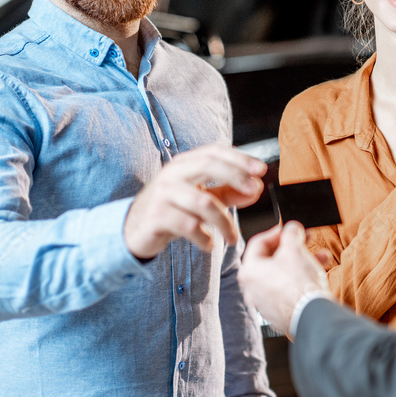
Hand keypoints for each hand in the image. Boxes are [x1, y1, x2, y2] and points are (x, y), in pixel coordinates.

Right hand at [124, 144, 265, 258]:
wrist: (134, 229)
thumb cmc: (172, 209)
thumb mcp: (200, 197)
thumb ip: (228, 192)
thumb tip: (257, 188)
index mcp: (184, 164)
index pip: (214, 151)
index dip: (239, 158)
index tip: (261, 169)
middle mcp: (172, 173)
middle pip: (208, 165)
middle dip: (236, 176)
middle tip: (256, 191)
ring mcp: (163, 194)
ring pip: (203, 202)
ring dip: (224, 222)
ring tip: (232, 238)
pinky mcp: (156, 216)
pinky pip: (189, 225)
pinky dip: (204, 237)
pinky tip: (209, 245)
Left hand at [239, 222, 329, 334]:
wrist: (312, 315)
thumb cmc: (299, 283)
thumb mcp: (295, 249)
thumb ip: (291, 233)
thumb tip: (292, 228)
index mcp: (249, 271)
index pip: (259, 242)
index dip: (278, 232)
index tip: (291, 228)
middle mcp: (252, 289)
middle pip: (272, 260)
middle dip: (293, 247)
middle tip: (306, 240)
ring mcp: (265, 304)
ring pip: (283, 275)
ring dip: (301, 262)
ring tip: (321, 257)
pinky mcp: (279, 314)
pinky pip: (288, 290)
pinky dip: (300, 280)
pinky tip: (317, 274)